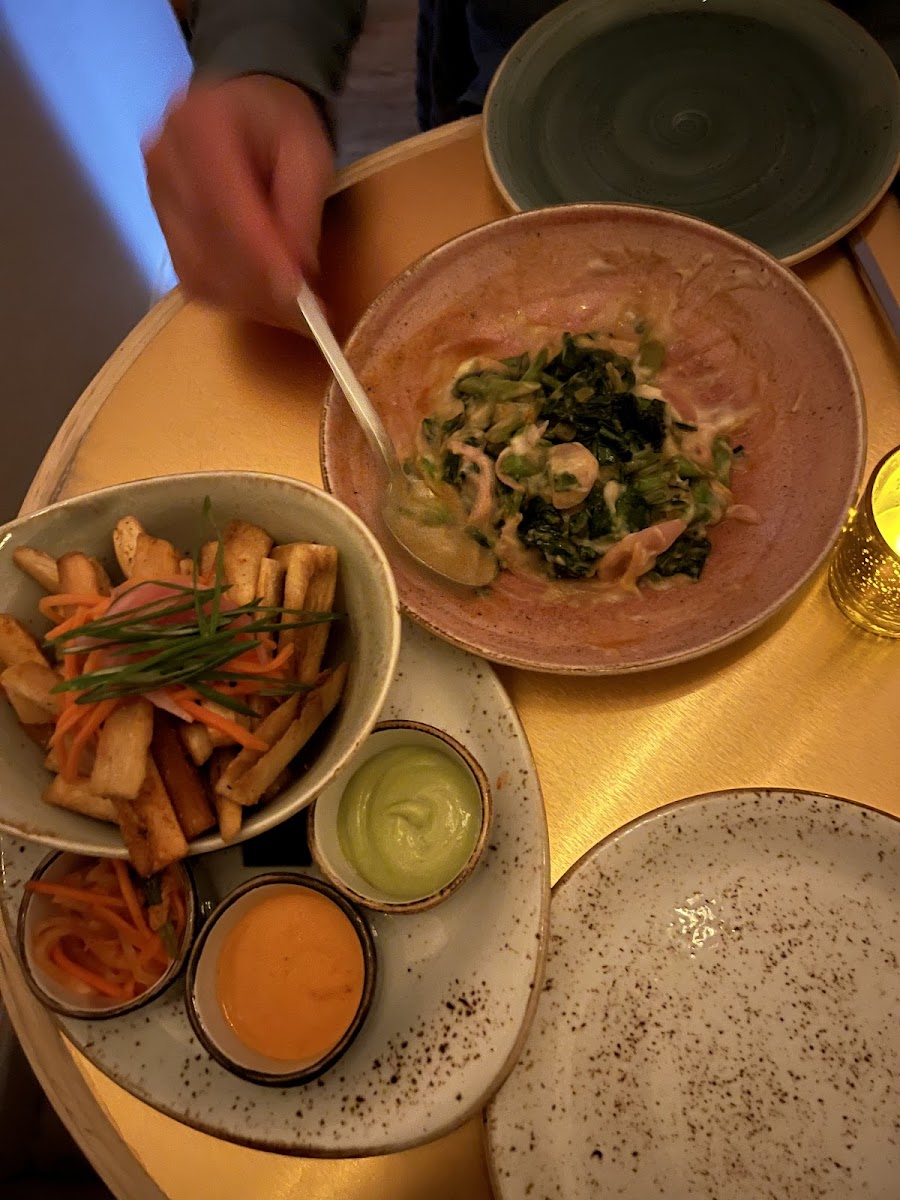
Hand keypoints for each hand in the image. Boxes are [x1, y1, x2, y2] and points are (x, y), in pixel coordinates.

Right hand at [145, 75, 332, 324]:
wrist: (242, 102)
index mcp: (200, 127)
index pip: (227, 211)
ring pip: (196, 269)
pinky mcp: (158, 220)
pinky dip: (226, 295)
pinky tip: (257, 296)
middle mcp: (165, 160)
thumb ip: (301, 213)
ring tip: (286, 310)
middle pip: (208, 248)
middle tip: (304, 316)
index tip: (300, 299)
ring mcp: (155, 193)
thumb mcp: (309, 154)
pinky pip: (189, 274)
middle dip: (259, 291)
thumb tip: (298, 278)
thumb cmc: (281, 121)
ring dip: (245, 300)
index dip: (263, 262)